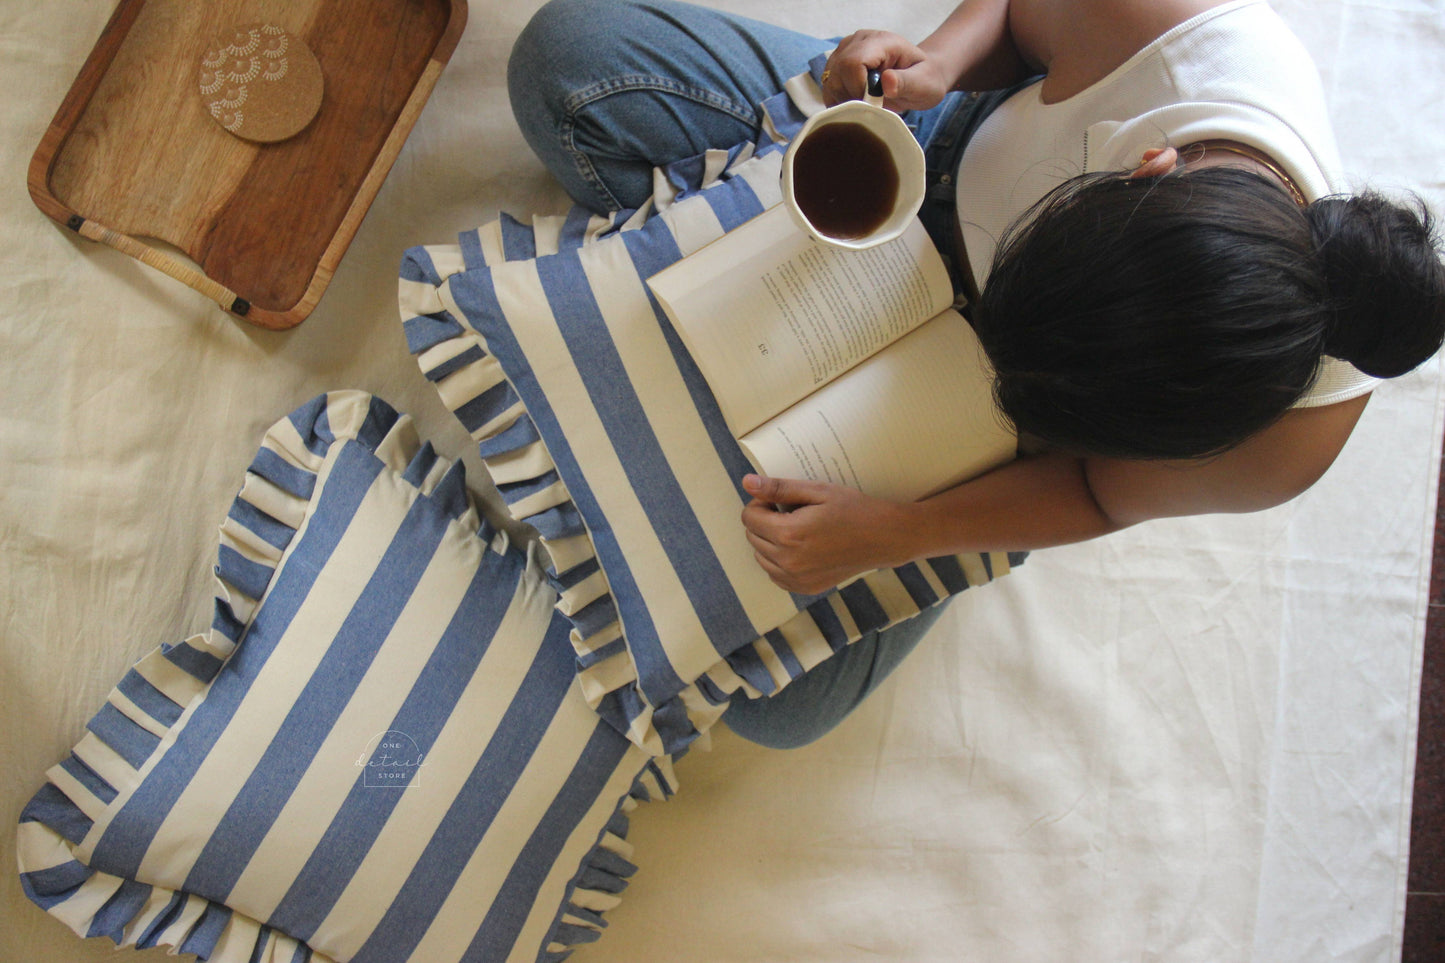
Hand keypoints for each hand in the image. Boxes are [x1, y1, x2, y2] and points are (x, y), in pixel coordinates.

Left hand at [740, 474, 910, 593]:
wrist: (884, 538)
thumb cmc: (853, 509)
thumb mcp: (818, 491)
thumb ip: (779, 488)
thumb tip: (747, 482)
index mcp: (789, 534)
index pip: (749, 517)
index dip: (760, 503)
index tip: (779, 500)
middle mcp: (788, 561)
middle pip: (752, 536)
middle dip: (764, 521)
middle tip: (791, 512)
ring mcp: (796, 579)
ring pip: (761, 557)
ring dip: (770, 541)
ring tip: (797, 530)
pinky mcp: (804, 588)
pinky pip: (775, 574)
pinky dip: (780, 561)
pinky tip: (801, 548)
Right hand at [821, 30, 952, 111]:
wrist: (918, 76)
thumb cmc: (923, 79)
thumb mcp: (923, 84)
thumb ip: (906, 82)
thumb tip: (886, 81)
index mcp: (881, 41)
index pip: (853, 62)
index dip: (857, 88)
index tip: (873, 103)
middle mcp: (859, 40)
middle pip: (837, 72)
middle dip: (851, 96)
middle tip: (871, 106)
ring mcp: (846, 50)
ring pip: (829, 80)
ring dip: (844, 100)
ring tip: (865, 103)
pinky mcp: (838, 62)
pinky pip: (828, 85)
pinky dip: (838, 99)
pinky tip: (856, 102)